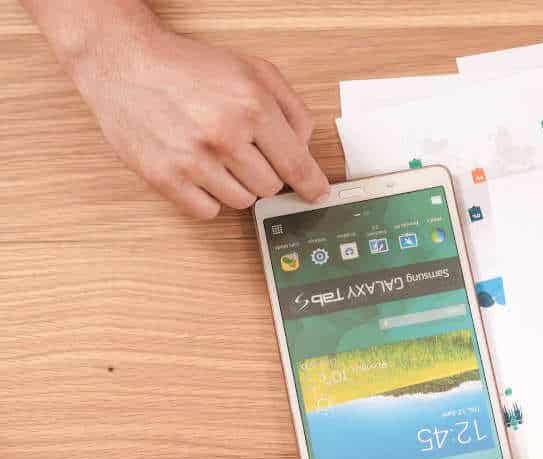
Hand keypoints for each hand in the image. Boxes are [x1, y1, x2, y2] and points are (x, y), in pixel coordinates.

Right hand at [69, 27, 328, 217]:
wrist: (125, 63)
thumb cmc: (190, 67)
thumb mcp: (254, 70)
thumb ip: (291, 108)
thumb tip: (304, 149)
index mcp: (253, 107)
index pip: (296, 164)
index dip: (311, 185)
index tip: (317, 195)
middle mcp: (225, 136)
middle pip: (270, 186)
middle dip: (264, 172)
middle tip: (242, 150)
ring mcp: (193, 161)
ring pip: (242, 202)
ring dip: (237, 185)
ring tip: (217, 156)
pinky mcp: (164, 178)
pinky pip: (208, 211)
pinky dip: (209, 198)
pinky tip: (200, 172)